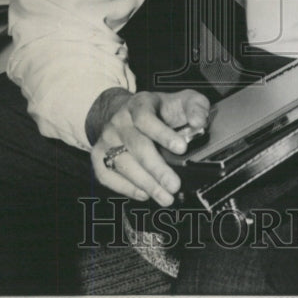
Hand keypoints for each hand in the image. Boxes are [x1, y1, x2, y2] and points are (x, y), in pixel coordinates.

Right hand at [88, 88, 209, 204]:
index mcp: (140, 104)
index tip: (181, 148)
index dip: (163, 134)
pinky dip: (125, 188)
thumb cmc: (158, 110)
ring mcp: (107, 139)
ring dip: (145, 184)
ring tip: (165, 197)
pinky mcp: (98, 155)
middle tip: (174, 185)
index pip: (146, 118)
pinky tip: (144, 194)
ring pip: (123, 164)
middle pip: (137, 146)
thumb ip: (195, 106)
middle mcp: (120, 121)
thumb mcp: (180, 100)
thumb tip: (199, 121)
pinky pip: (106, 175)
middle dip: (157, 169)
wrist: (125, 111)